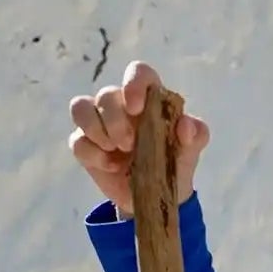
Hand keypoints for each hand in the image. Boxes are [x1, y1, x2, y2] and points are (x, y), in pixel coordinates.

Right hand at [67, 59, 208, 216]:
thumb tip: (185, 126)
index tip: (135, 108)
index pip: (138, 72)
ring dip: (97, 130)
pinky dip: (92, 154)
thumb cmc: (174, 164)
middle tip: (130, 145)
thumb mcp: (190, 151)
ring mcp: (100, 122)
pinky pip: (76, 140)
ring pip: (81, 107)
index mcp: (149, 97)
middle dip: (115, 121)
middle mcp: (121, 104)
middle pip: (106, 94)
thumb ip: (196, 135)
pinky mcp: (85, 143)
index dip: (133, 83)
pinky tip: (109, 166)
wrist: (157, 199)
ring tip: (115, 151)